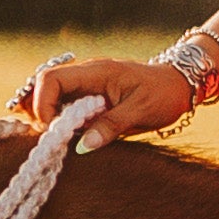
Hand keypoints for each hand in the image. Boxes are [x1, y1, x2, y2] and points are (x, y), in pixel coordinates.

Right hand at [18, 49, 201, 145]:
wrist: (179, 86)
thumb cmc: (163, 94)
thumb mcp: (141, 111)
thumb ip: (112, 126)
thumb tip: (83, 145)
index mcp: (95, 72)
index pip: (51, 80)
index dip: (43, 105)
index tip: (53, 131)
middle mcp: (85, 75)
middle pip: (43, 86)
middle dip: (39, 112)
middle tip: (51, 138)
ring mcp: (86, 85)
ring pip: (50, 96)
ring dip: (47, 117)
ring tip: (57, 139)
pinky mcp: (89, 97)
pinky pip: (64, 105)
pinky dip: (59, 120)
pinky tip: (67, 136)